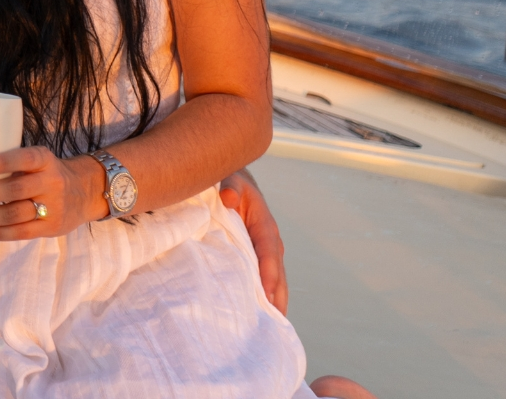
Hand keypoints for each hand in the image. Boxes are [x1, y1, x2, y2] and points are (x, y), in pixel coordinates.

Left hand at [0, 146, 102, 239]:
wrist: (82, 193)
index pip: (24, 158)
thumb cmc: (42, 174)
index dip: (2, 162)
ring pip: (14, 215)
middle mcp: (50, 182)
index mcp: (43, 160)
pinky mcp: (50, 228)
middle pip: (15, 190)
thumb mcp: (29, 163)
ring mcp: (52, 207)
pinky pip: (20, 233)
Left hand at [218, 169, 286, 313]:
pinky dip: (265, 298)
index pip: (268, 251)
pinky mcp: (256, 260)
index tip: (268, 292)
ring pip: (274, 281)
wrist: (231, 185)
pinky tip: (260, 316)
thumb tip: (228, 199)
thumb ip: (230, 187)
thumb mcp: (229, 178)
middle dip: (277, 296)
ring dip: (274, 301)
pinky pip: (263, 280)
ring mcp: (265, 254)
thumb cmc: (229, 184)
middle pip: (277, 273)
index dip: (269, 272)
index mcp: (264, 225)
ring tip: (272, 326)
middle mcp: (269, 242)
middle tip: (275, 320)